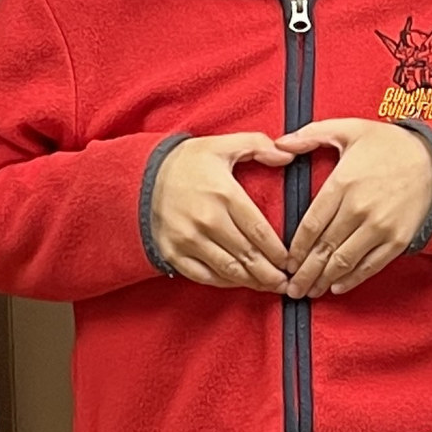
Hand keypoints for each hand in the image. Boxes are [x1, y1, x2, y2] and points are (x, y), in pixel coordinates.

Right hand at [146, 133, 294, 291]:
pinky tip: (240, 283)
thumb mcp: (222, 145)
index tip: (292, 261)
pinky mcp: (173, 252)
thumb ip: (257, 145)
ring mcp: (188, 239)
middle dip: (271, 273)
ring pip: (229, 270)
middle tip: (288, 282)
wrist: (140, 175)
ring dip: (253, 282)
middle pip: (248, 255)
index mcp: (223, 194)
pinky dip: (225, 283)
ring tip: (271, 287)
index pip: (259, 230)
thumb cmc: (186, 161)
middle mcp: (207, 220)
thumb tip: (289, 154)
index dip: (279, 251)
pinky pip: (204, 276)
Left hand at [275, 117, 431, 295]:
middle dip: (304, 272)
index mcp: (343, 183)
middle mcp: (359, 208)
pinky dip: (352, 280)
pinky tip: (337, 287)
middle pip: (323, 248)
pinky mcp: (398, 240)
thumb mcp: (349, 129)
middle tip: (290, 288)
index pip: (311, 224)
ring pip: (343, 262)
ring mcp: (380, 227)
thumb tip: (279, 143)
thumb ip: (311, 135)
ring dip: (323, 280)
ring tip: (309, 292)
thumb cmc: (389, 144)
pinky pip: (370, 266)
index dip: (296, 248)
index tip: (286, 261)